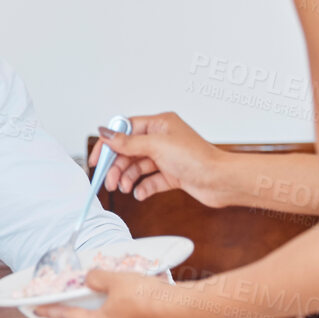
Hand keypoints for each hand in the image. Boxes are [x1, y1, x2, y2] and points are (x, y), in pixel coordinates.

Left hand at [36, 269, 177, 317]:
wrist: (177, 308)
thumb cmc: (144, 294)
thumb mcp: (115, 279)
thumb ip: (96, 278)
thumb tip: (89, 279)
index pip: (68, 316)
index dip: (51, 311)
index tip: (36, 310)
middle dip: (90, 310)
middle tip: (88, 300)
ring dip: (114, 312)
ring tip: (122, 297)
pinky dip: (132, 315)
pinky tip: (139, 303)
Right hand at [95, 113, 234, 206]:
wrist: (220, 180)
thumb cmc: (197, 158)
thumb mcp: (156, 146)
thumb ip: (128, 142)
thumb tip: (106, 133)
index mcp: (160, 124)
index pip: (126, 130)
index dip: (110, 144)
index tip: (98, 159)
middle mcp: (163, 139)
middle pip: (129, 151)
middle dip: (118, 167)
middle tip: (110, 181)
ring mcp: (168, 158)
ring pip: (138, 167)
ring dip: (128, 178)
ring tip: (125, 188)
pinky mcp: (173, 174)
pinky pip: (150, 180)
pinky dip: (143, 187)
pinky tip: (140, 193)